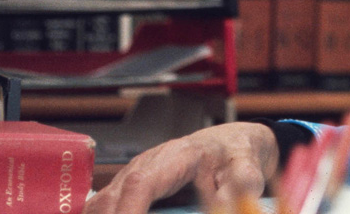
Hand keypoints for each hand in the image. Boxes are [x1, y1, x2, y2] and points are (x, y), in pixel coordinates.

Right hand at [85, 122, 278, 213]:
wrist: (231, 143)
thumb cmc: (237, 153)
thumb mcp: (248, 165)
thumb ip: (244, 181)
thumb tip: (231, 201)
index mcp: (178, 156)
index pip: (141, 184)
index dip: (129, 211)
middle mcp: (147, 163)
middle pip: (111, 198)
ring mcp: (133, 175)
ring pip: (101, 206)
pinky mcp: (128, 188)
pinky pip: (105, 208)